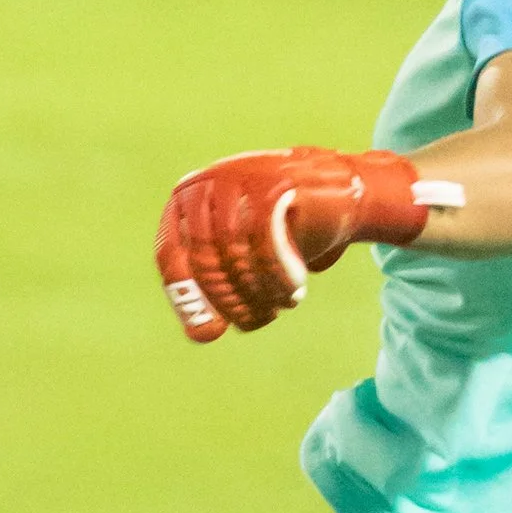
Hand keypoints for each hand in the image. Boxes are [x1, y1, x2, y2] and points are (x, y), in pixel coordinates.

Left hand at [156, 147, 452, 342]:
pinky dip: (276, 273)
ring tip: (282, 305)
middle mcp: (207, 184)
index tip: (210, 333)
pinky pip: (264, 237)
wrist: (341, 194)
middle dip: (230, 299)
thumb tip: (202, 335)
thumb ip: (221, 292)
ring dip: (256, 289)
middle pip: (202, 255)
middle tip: (259, 320)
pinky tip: (293, 292)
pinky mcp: (274, 182)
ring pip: (233, 249)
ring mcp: (239, 178)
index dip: (188, 297)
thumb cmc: (287, 231)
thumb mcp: (246, 264)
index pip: (171, 254)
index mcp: (187, 200)